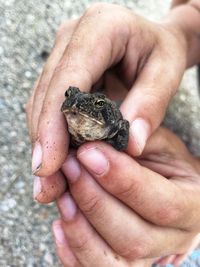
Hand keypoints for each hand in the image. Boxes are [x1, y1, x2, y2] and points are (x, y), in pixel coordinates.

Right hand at [26, 3, 189, 178]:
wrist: (154, 39)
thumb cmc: (162, 50)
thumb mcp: (167, 72)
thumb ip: (150, 107)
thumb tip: (130, 146)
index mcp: (101, 28)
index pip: (68, 81)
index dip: (54, 125)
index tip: (50, 164)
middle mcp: (73, 38)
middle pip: (47, 95)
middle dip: (45, 142)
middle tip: (48, 183)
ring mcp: (63, 53)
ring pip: (42, 102)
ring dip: (44, 142)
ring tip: (50, 180)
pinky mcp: (63, 70)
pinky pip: (49, 104)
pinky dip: (51, 133)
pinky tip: (57, 157)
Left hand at [52, 127, 199, 266]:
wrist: (168, 184)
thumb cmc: (163, 161)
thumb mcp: (161, 141)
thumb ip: (147, 131)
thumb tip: (130, 136)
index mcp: (193, 205)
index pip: (160, 204)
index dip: (121, 180)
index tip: (89, 153)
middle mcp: (174, 239)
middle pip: (133, 237)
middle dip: (94, 201)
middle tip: (70, 166)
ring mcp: (149, 256)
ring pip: (112, 262)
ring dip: (80, 228)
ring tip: (63, 193)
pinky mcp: (125, 262)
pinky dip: (73, 250)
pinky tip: (60, 223)